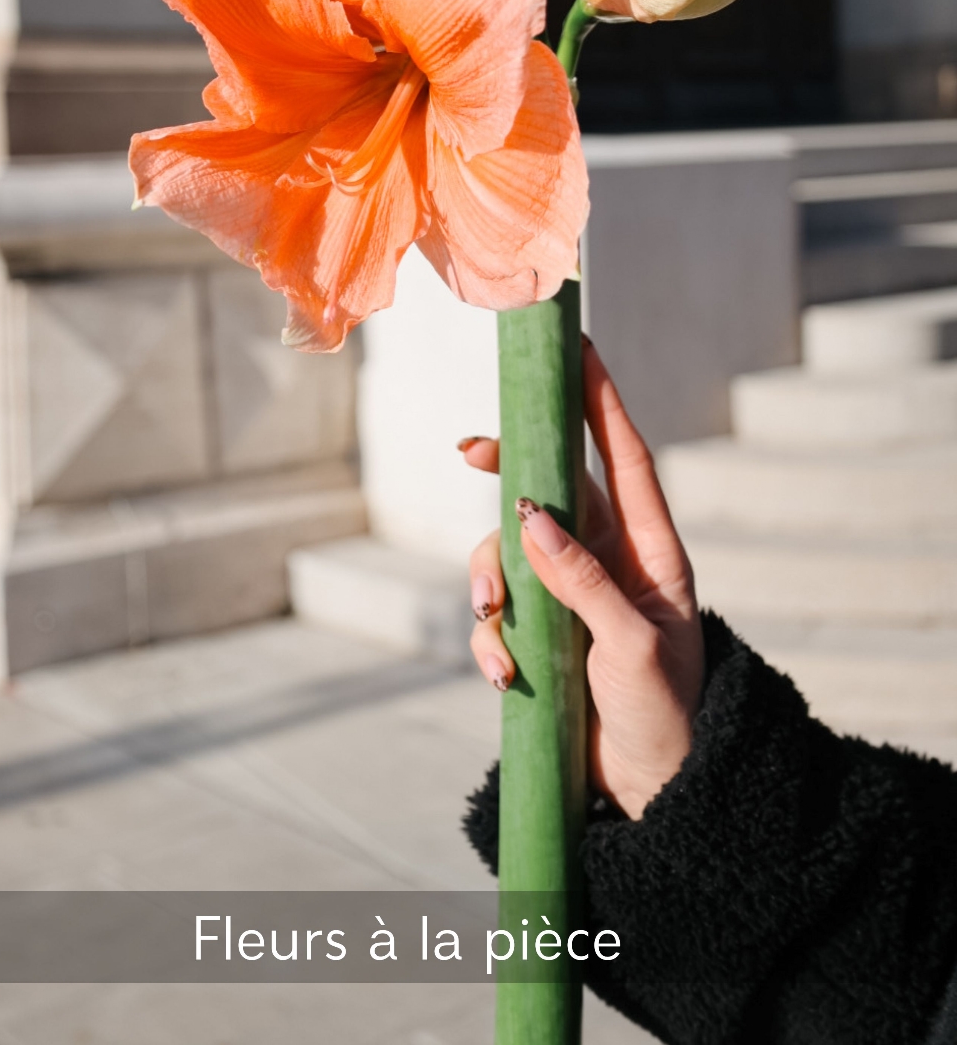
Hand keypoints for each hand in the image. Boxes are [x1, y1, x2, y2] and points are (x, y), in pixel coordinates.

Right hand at [463, 338, 704, 820]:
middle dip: (507, 469)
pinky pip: (494, 610)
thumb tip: (529, 512)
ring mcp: (568, 593)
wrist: (653, 792)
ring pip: (507, 548)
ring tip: (492, 623)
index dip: (600, 399)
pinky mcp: (539, 630)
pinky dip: (488, 637)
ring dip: (486, 578)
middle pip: (547, 486)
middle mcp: (605, 559)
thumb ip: (581, 579)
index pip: (623, 457)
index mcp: (648, 550)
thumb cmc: (666, 714)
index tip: (575, 346)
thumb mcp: (632, 646)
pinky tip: (505, 676)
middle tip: (470, 451)